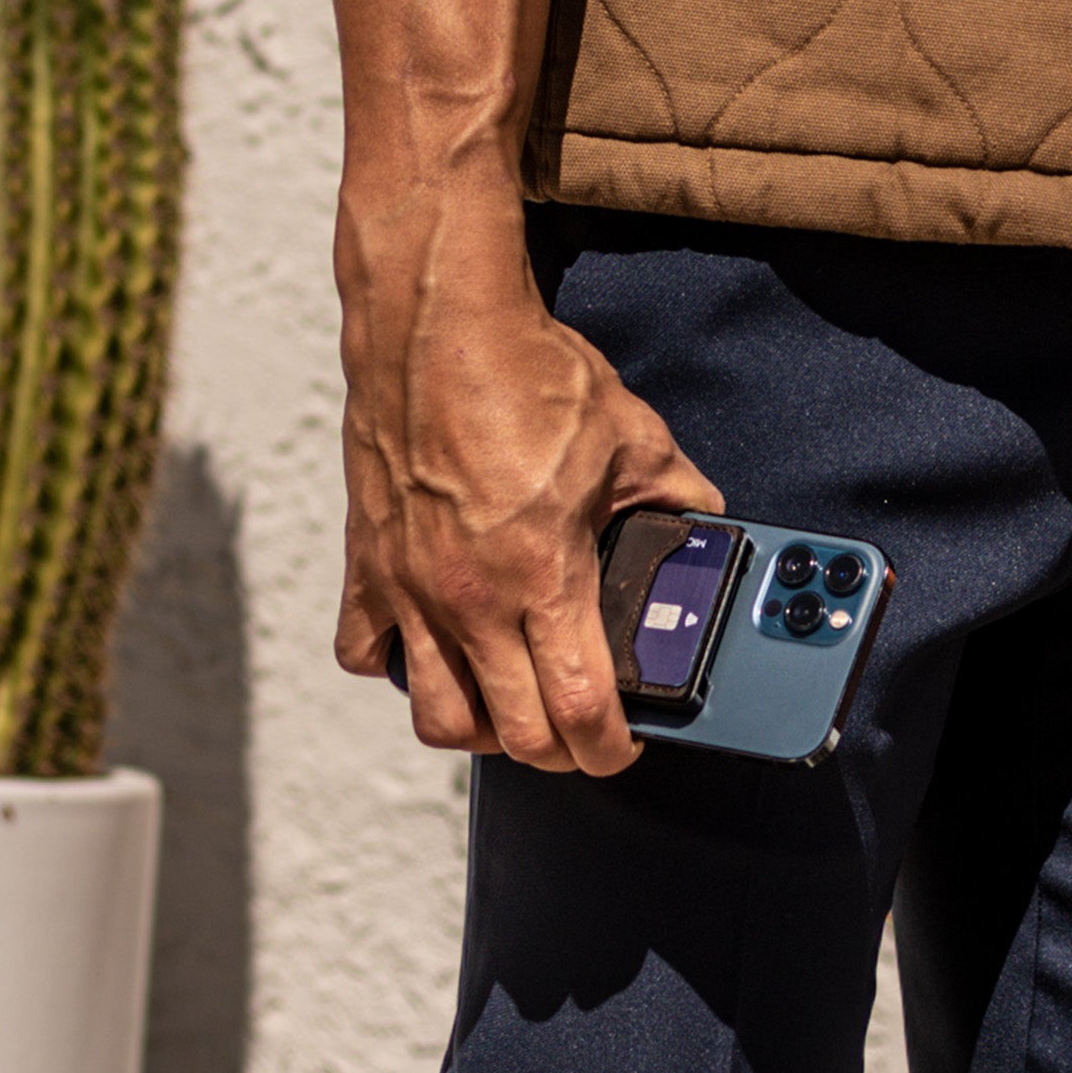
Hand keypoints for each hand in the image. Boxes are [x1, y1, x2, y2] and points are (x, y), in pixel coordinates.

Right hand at [334, 181, 721, 773]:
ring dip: (480, 727)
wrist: (438, 322)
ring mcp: (411, 588)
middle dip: (554, 751)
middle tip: (576, 731)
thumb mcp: (631, 437)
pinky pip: (367, 653)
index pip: (577, 711)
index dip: (608, 748)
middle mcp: (470, 598)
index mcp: (542, 578)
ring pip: (436, 716)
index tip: (622, 745)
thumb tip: (703, 518)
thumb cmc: (527, 373)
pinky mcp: (368, 565)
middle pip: (510, 735)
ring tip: (508, 705)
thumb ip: (674, 494)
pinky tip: (433, 644)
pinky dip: (399, 667)